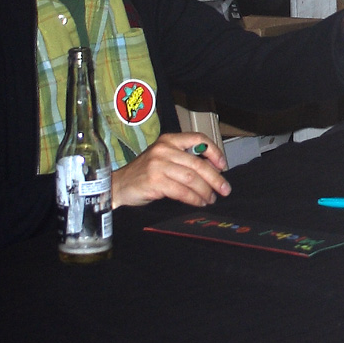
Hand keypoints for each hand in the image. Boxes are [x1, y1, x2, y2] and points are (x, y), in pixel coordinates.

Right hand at [111, 132, 229, 208]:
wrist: (118, 186)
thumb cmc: (144, 174)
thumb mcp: (164, 159)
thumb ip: (184, 160)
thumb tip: (214, 171)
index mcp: (168, 140)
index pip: (198, 139)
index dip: (214, 152)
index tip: (223, 166)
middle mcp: (163, 149)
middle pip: (198, 163)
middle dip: (215, 178)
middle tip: (225, 189)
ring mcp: (158, 165)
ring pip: (192, 178)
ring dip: (205, 191)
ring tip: (211, 199)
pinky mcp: (154, 181)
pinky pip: (182, 191)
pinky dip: (194, 198)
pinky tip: (199, 203)